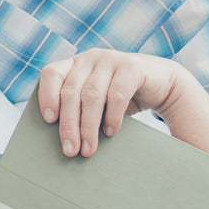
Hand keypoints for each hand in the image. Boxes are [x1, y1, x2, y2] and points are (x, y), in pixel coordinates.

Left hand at [37, 49, 180, 156]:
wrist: (161, 84)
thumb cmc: (120, 97)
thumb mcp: (96, 100)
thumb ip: (78, 108)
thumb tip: (62, 141)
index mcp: (75, 64)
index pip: (51, 74)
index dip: (47, 95)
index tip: (48, 120)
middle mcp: (90, 58)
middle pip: (71, 92)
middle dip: (69, 124)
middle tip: (70, 150)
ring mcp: (111, 59)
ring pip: (91, 95)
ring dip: (88, 126)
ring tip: (88, 149)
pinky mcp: (132, 67)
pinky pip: (116, 94)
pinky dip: (112, 117)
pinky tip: (110, 132)